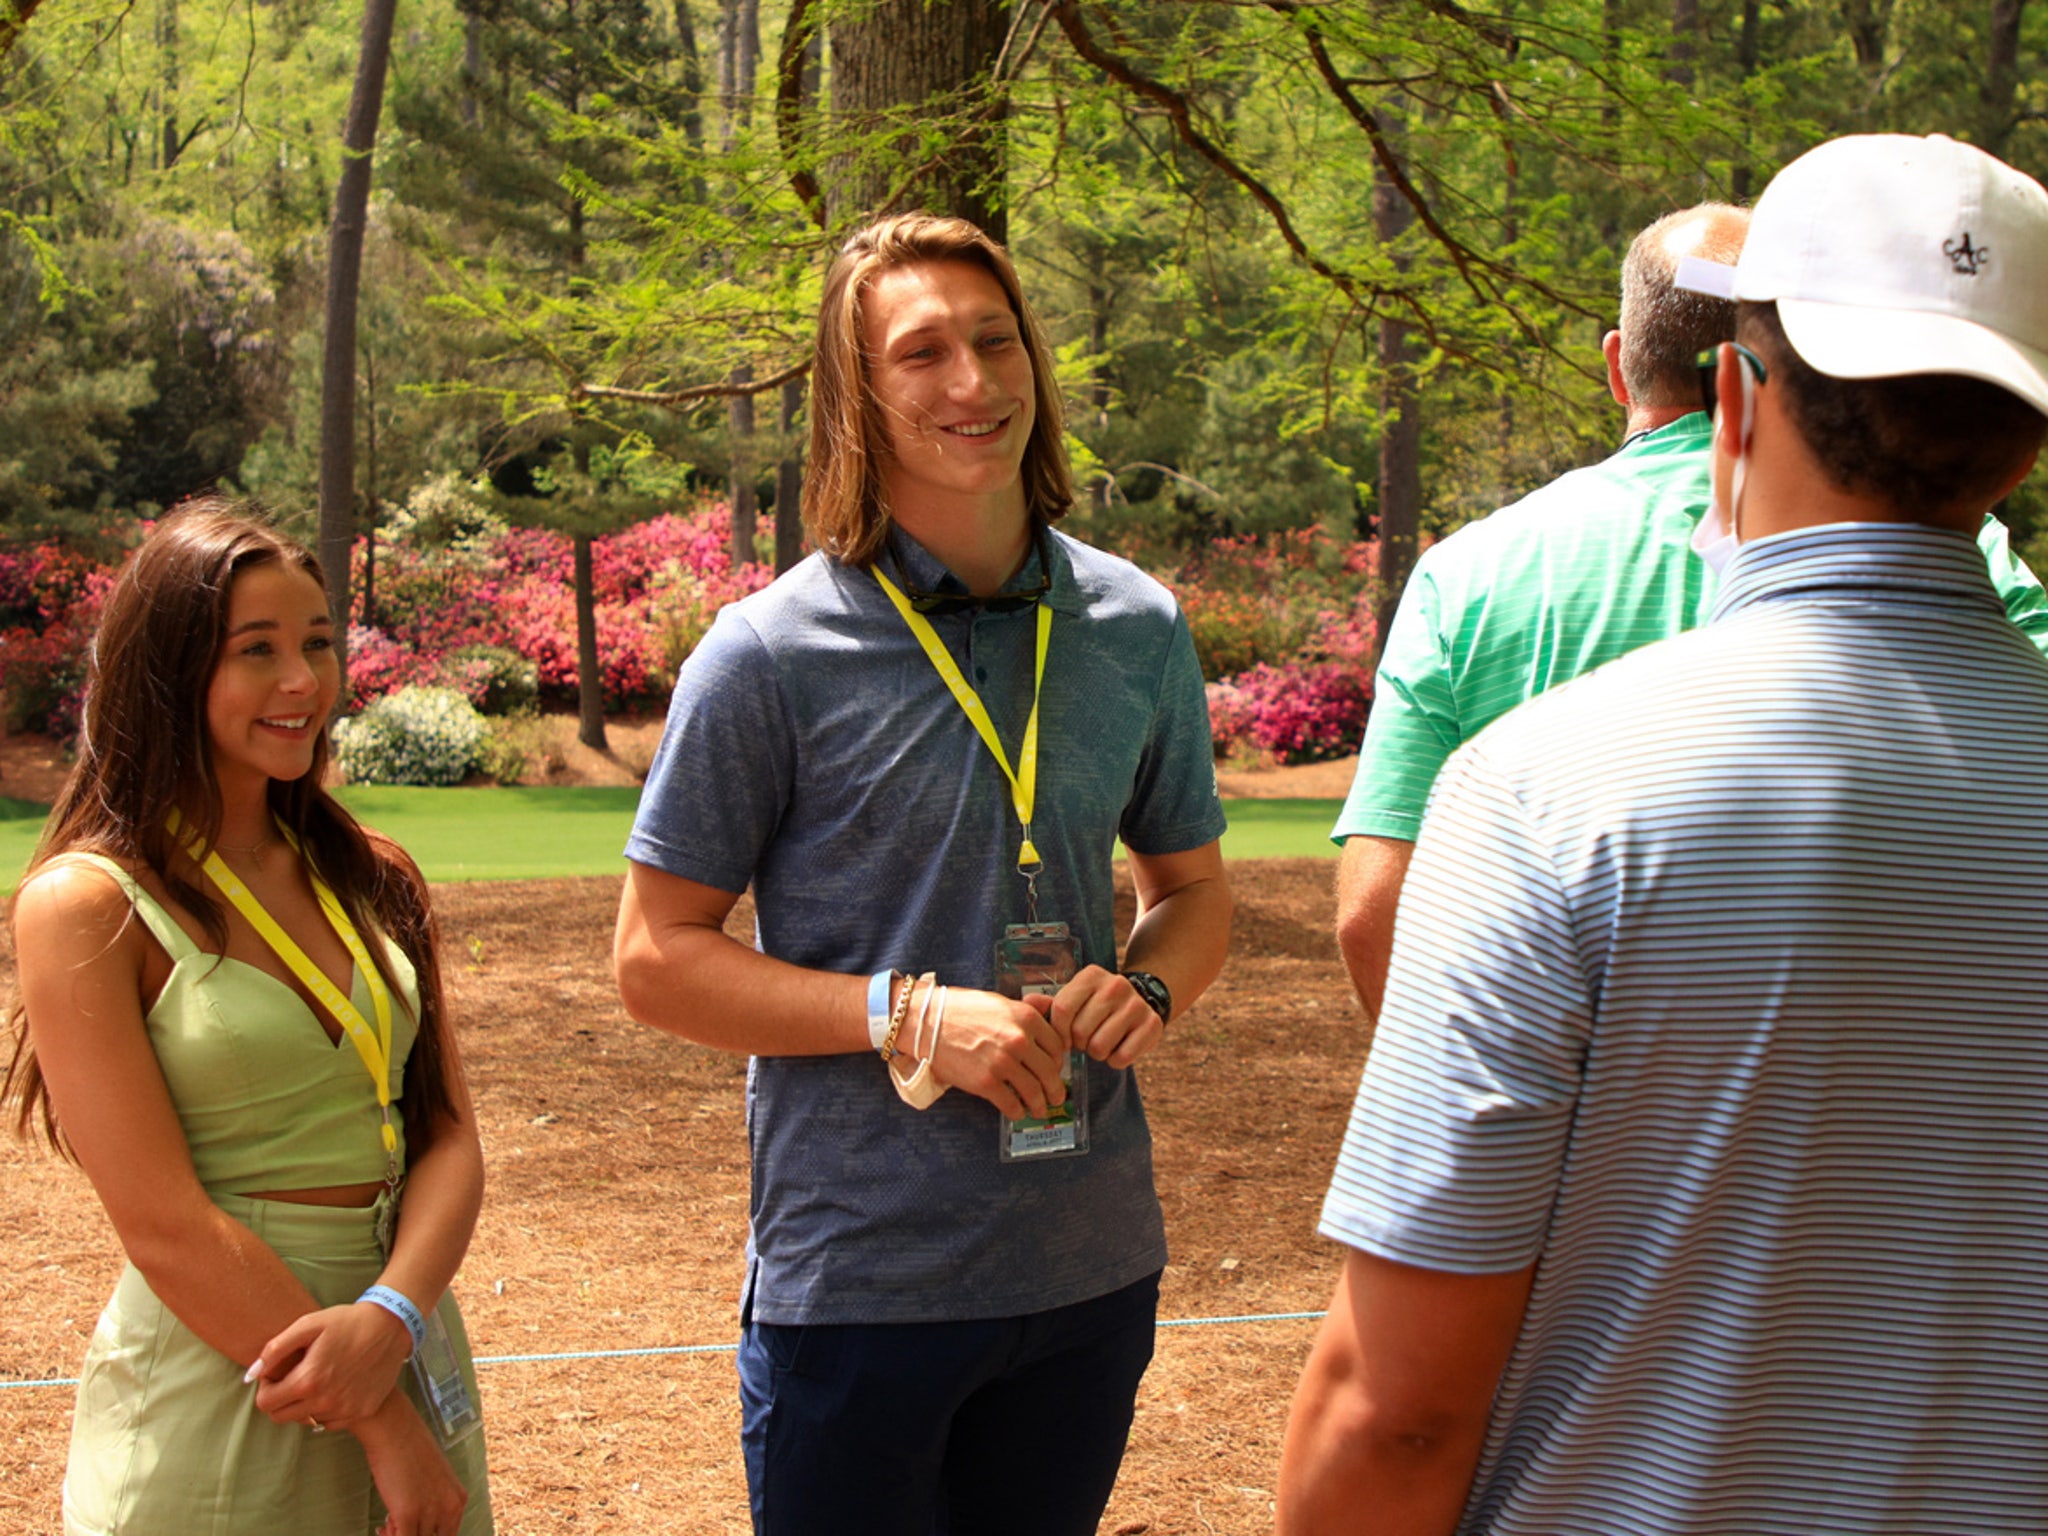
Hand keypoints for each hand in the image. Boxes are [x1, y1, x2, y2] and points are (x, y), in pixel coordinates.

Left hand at [249, 1302, 412, 1428]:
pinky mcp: (361, 1411)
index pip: (265, 1403)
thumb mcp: (308, 1324)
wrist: (391, 1326)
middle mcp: (325, 1401)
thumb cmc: (346, 1322)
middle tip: (294, 1376)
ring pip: (306, 1420)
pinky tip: (336, 1386)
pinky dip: (327, 1409)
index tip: (277, 1373)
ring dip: (304, 1404)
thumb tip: (252, 1374)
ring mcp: (345, 1409)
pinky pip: (330, 1422)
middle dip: (280, 1398)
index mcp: (308, 1380)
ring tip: (318, 1378)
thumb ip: (275, 1350)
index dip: (266, 1387)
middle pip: (281, 1416)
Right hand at [355, 1393, 468, 1535]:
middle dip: (412, 1535)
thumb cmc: (407, 1449)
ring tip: (387, 1524)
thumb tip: (419, 1526)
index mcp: (458, 1499)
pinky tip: (382, 1527)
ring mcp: (431, 1512)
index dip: (426, 1535)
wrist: (394, 1428)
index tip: (410, 1529)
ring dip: (397, 1535)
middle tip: (394, 1526)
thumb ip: (432, 1503)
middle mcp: (450, 1508)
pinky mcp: (409, 1514)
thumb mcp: (432, 1479)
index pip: (447, 1535)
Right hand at [920, 986, 1069, 1118]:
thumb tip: (1049, 1007)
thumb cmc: (961, 1009)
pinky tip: (1017, 1112)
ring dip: (1040, 1105)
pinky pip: (1011, 1104)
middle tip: (1057, 1097)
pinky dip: (1017, 1112)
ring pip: (1034, 1092)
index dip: (1058, 1061)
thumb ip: (1027, 1008)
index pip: (1057, 1046)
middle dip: (1056, 1089)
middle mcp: (1019, 1040)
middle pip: (1050, 1072)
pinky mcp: (986, 1083)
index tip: (1055, 1069)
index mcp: (1026, 1018)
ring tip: (1040, 1110)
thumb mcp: (1000, 1001)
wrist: (927, 1021)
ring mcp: (1003, 1063)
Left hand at [1051, 965, 1163, 1068]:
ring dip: (1097, 1054)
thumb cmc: (1097, 1006)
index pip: (1062, 1009)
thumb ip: (1049, 1004)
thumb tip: (1027, 1001)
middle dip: (1079, 1044)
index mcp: (1091, 976)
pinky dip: (1116, 1061)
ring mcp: (1135, 1004)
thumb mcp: (1075, 998)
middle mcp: (1115, 985)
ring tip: (1102, 1042)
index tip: (1065, 1039)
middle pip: (1080, 1031)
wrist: (1141, 1001)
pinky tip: (1119, 1047)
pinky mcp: (1152, 1024)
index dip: (1059, 1032)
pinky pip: (1122, 1058)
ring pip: (1099, 1047)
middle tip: (1088, 1039)